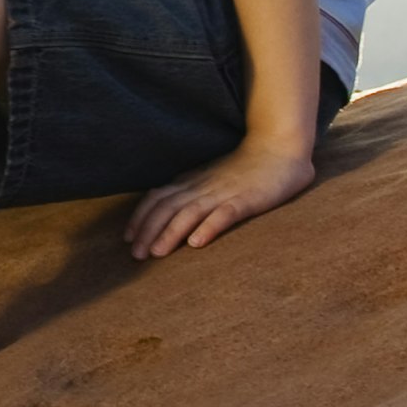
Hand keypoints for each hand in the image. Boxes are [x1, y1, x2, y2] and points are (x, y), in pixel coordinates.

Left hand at [126, 138, 315, 258]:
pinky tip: (197, 243)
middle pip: (167, 208)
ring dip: (170, 233)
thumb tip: (167, 211)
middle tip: (135, 255)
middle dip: (148, 231)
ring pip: (189, 212)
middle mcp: (201, 186)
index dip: (140, 218)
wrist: (279, 150)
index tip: (127, 239)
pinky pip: (224, 214)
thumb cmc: (244, 168)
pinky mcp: (247, 200)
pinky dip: (208, 227)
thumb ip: (191, 192)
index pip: (157, 198)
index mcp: (191, 182)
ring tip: (157, 253)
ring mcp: (223, 193)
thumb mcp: (210, 178)